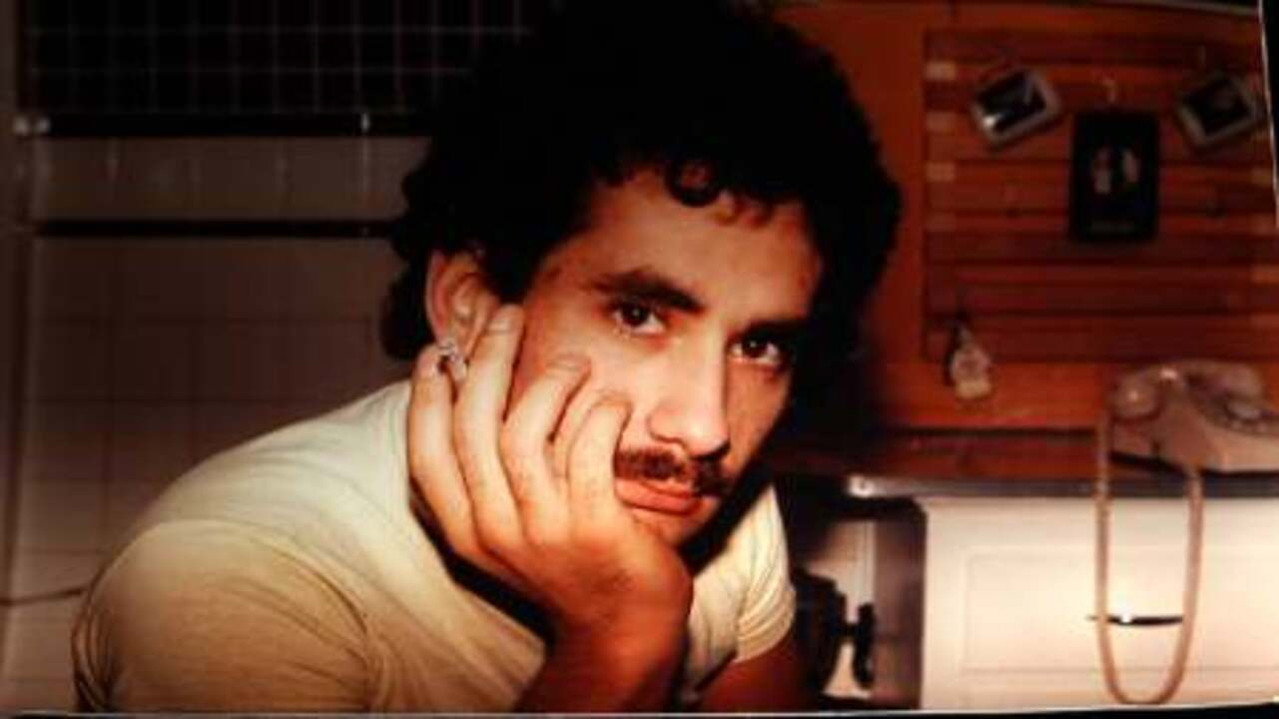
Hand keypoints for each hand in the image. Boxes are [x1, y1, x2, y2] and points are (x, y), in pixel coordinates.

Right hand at [407, 305, 692, 643]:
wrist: (624, 628)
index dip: (426, 395)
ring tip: (575, 363)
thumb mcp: (510, 531)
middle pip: (472, 426)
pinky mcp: (592, 525)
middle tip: (506, 317)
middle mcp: (492, 529)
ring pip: (524, 431)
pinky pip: (587, 448)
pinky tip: (614, 401)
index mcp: (463, 529)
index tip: (439, 350)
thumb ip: (489, 478)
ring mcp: (541, 528)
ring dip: (549, 381)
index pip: (424, 451)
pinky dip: (600, 413)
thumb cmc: (571, 567)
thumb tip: (474, 397)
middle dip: (485, 360)